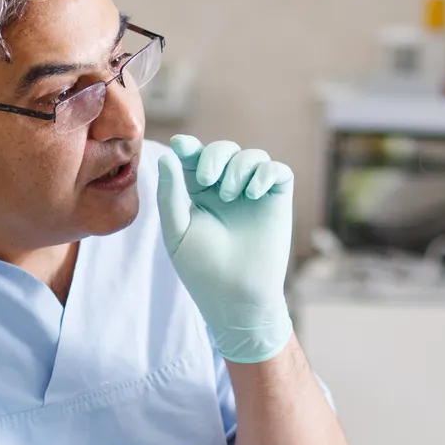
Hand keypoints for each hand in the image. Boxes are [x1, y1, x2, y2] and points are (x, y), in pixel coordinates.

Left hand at [157, 135, 294, 364]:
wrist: (237, 299)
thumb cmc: (203, 271)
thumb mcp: (177, 232)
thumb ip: (170, 195)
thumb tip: (166, 157)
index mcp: (201, 196)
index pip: (195, 160)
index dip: (189, 147)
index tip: (180, 145)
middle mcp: (228, 191)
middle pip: (224, 150)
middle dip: (213, 155)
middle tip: (206, 179)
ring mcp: (255, 195)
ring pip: (252, 156)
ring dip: (238, 166)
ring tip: (232, 195)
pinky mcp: (278, 202)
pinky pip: (278, 170)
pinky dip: (265, 173)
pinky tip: (252, 193)